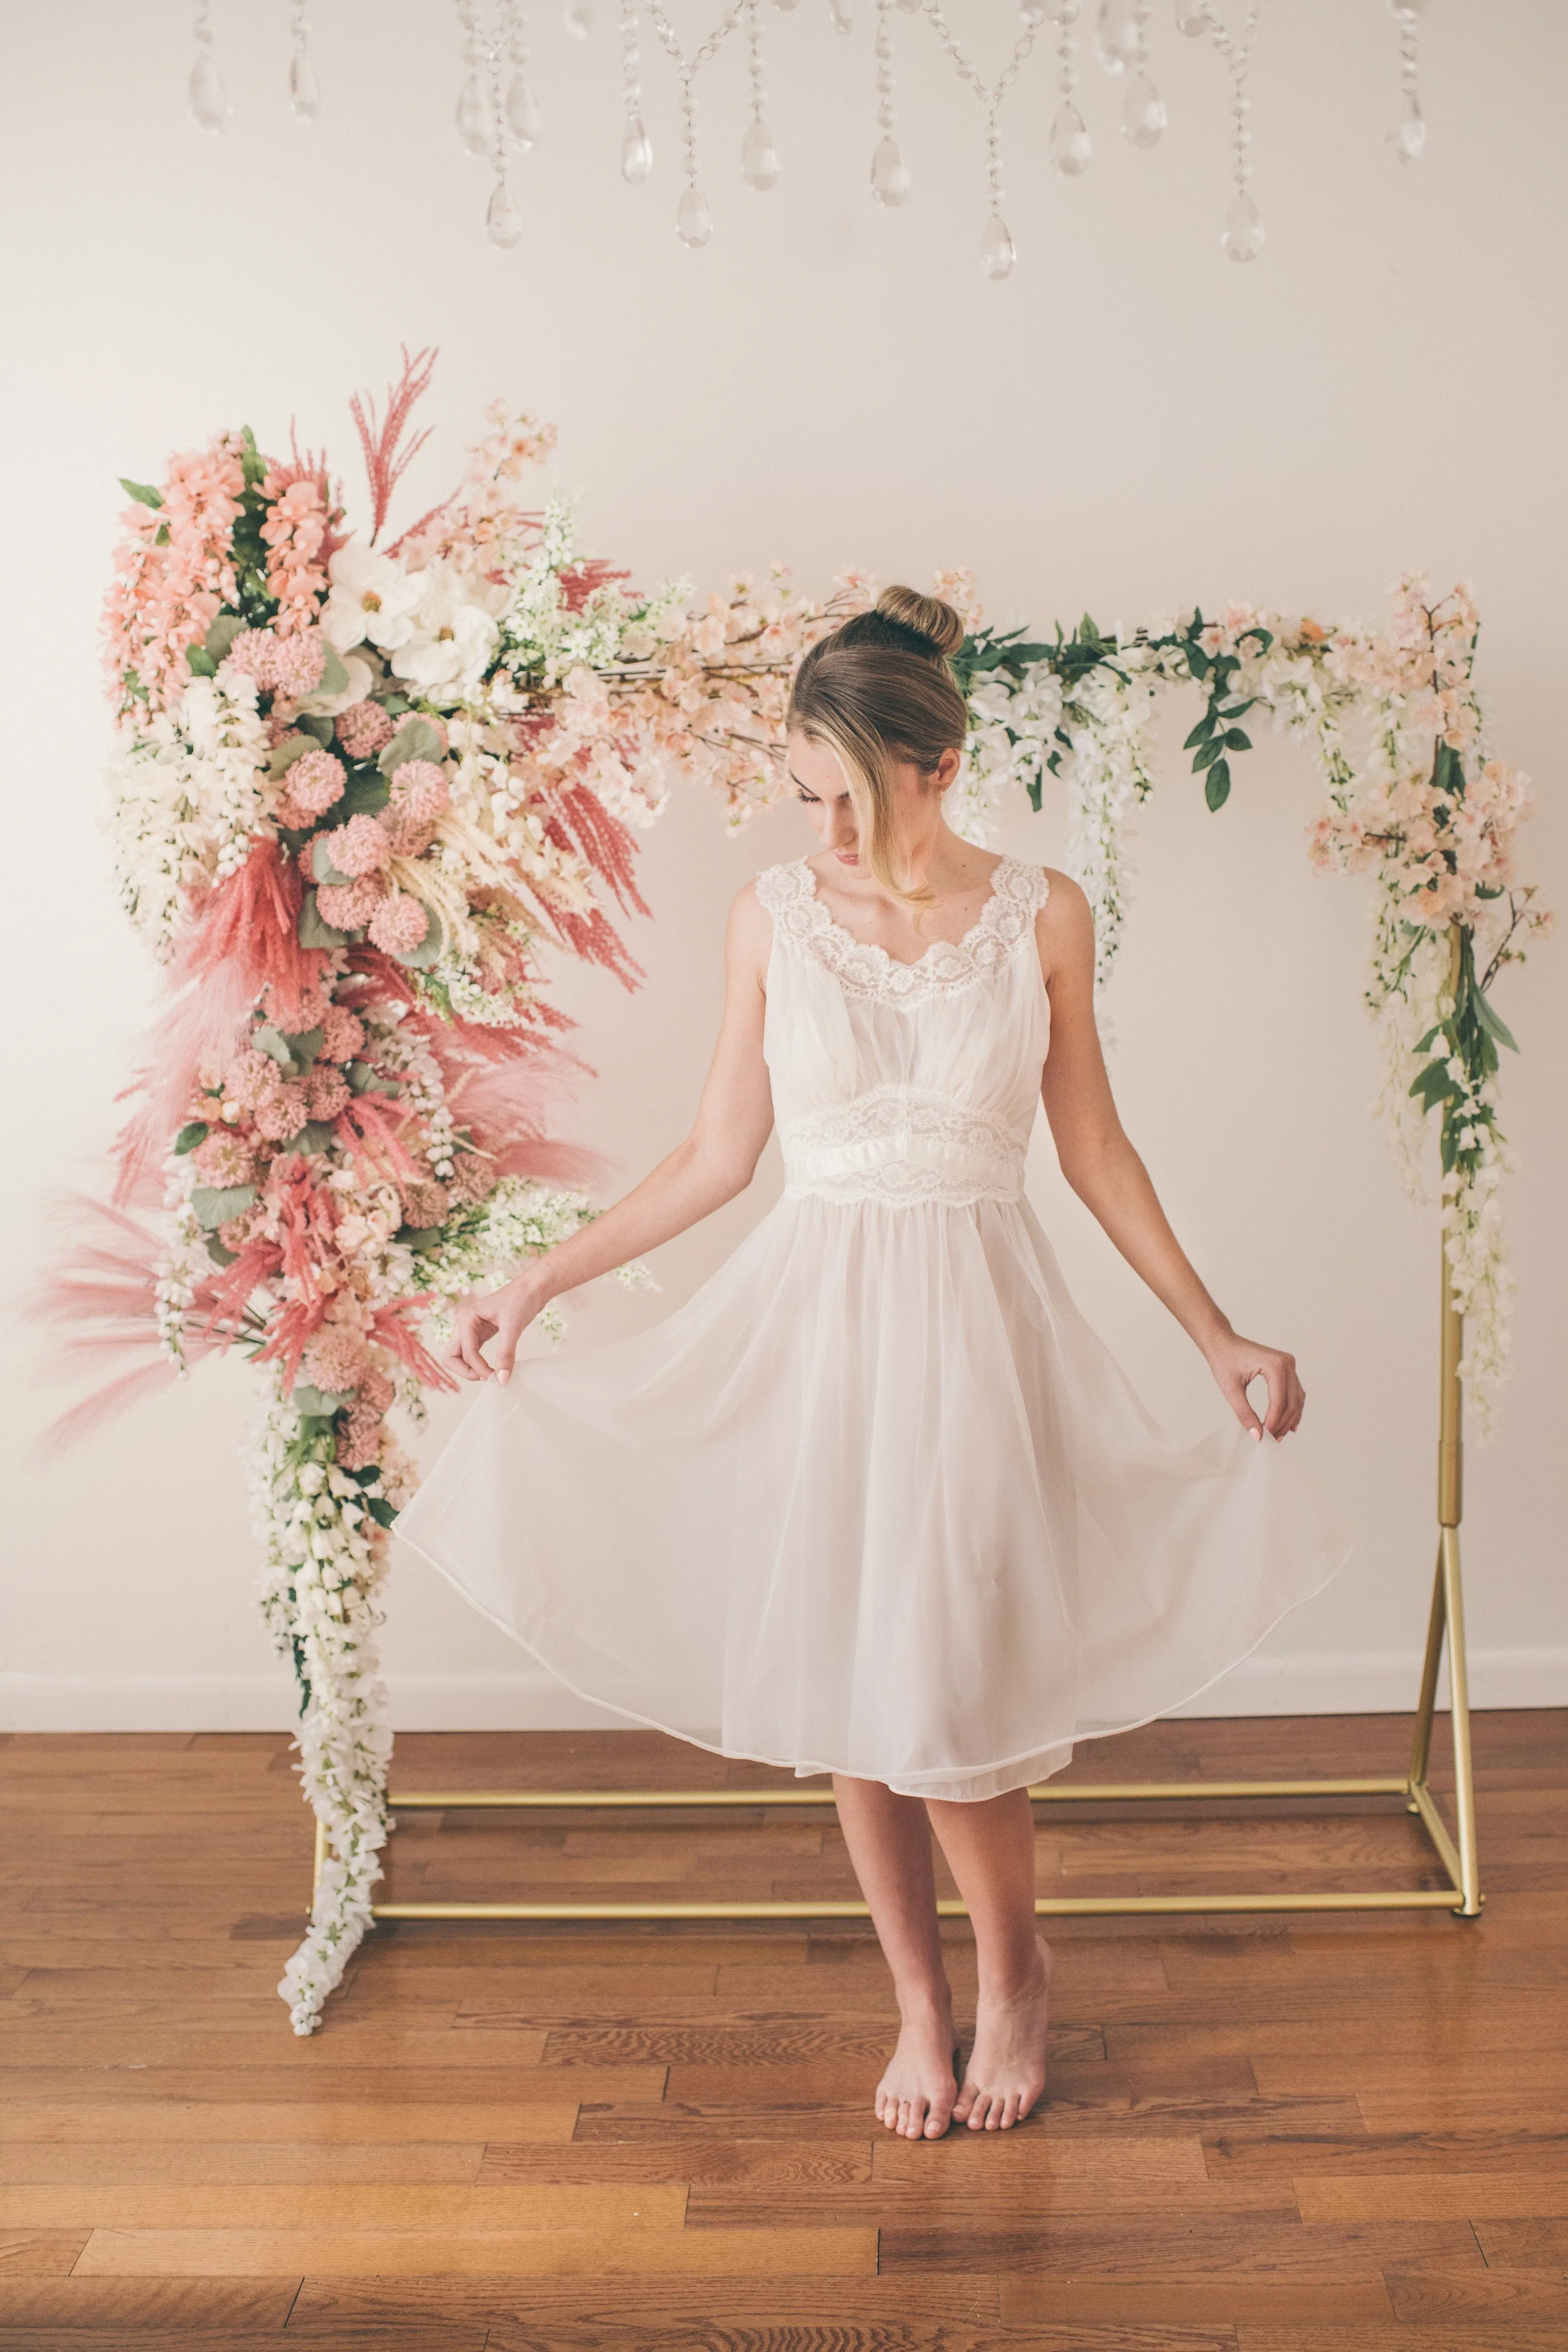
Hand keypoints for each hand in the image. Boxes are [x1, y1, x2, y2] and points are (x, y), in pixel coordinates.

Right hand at [447, 1272, 546, 1387]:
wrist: (533, 1287)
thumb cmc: (522, 1299)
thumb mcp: (513, 1327)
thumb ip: (506, 1354)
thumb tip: (502, 1379)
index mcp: (466, 1318)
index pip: (466, 1353)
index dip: (479, 1369)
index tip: (497, 1378)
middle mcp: (464, 1323)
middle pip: (451, 1357)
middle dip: (465, 1371)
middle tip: (486, 1378)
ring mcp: (470, 1328)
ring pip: (459, 1356)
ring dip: (470, 1369)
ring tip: (491, 1375)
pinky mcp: (480, 1333)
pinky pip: (472, 1353)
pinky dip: (478, 1363)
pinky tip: (493, 1368)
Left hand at [1205, 1329, 1303, 1440]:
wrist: (1223, 1342)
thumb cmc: (1224, 1360)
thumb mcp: (1231, 1390)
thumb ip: (1244, 1414)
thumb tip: (1257, 1436)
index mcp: (1274, 1364)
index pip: (1279, 1402)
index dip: (1273, 1423)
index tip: (1265, 1438)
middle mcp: (1287, 1363)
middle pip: (1292, 1402)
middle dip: (1283, 1424)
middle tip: (1272, 1440)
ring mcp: (1289, 1364)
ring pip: (1297, 1399)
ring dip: (1290, 1419)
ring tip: (1279, 1435)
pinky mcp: (1287, 1368)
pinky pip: (1295, 1392)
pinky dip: (1291, 1408)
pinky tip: (1288, 1423)